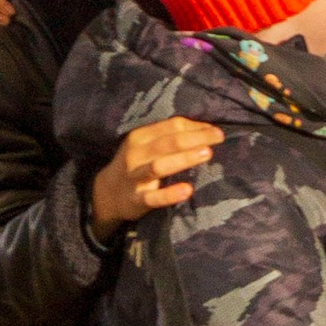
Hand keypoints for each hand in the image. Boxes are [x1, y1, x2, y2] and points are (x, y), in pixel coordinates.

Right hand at [90, 116, 221, 236]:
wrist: (107, 194)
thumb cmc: (137, 164)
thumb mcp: (146, 145)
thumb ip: (170, 136)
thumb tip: (206, 128)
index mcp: (140, 136)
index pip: (171, 126)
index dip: (196, 126)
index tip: (216, 131)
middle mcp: (136, 154)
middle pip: (169, 142)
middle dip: (195, 138)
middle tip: (218, 137)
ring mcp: (135, 177)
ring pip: (160, 166)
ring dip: (184, 159)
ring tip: (207, 153)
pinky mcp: (136, 199)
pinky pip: (154, 197)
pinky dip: (170, 194)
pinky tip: (187, 190)